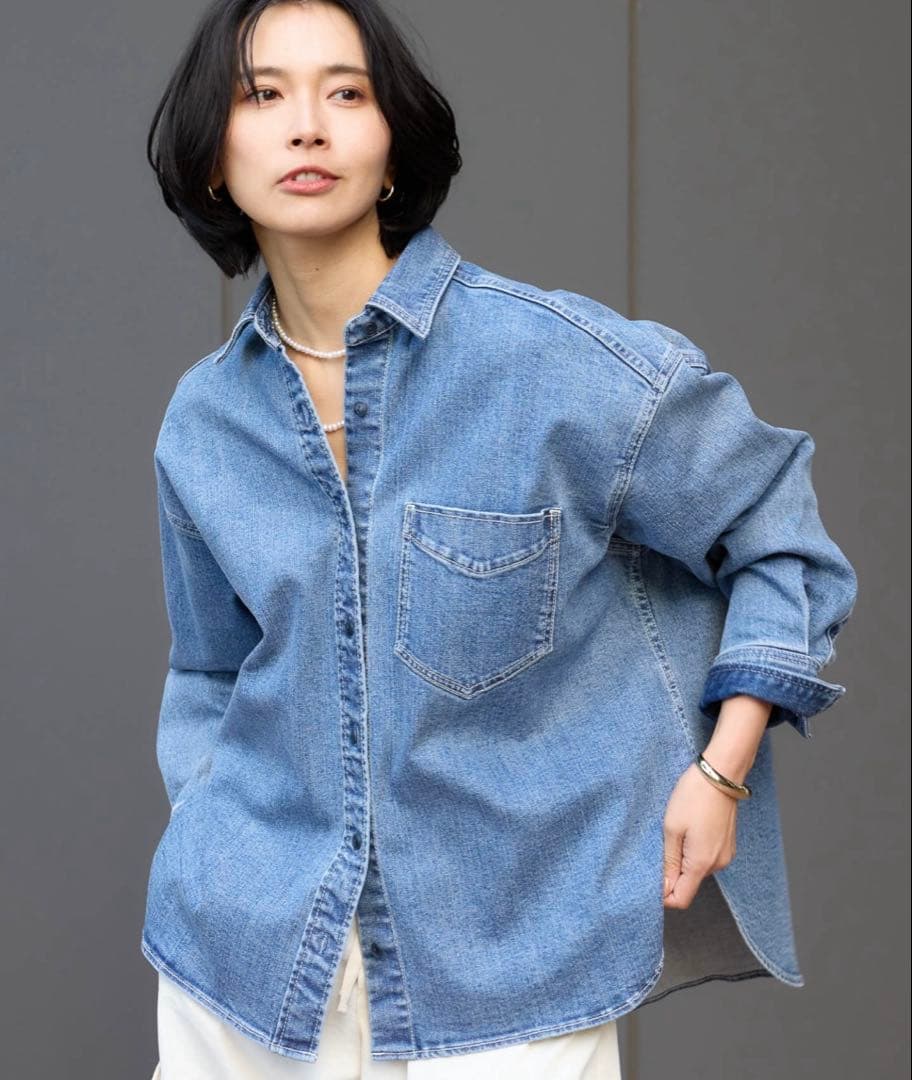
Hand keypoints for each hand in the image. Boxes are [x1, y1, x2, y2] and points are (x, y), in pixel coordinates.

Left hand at [663, 762, 738, 908]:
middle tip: (661, 845)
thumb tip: (664, 888)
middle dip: (672, 872)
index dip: (664, 895)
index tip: (651, 879)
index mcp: (701, 863)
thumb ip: (668, 861)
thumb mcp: (671, 828)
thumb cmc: (693, 796)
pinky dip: (694, 851)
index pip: (681, 899)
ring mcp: (725, 854)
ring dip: (682, 859)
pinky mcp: (727, 845)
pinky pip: (706, 857)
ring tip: (676, 832)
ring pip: (697, 869)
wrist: (720, 775)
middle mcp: (717, 864)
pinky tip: (689, 829)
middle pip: (688, 883)